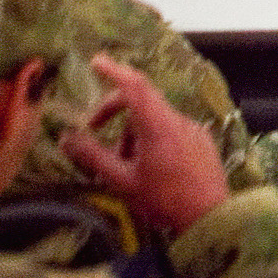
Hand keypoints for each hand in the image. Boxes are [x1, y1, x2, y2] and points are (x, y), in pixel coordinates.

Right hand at [59, 54, 230, 236]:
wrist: (210, 216)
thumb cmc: (163, 200)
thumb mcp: (122, 180)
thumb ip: (94, 157)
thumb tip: (67, 137)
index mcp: (158, 126)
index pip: (135, 87)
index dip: (115, 70)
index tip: (97, 61)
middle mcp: (178, 121)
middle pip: (142, 101)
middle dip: (115, 111)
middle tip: (94, 129)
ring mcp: (193, 129)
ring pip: (155, 120)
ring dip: (134, 134)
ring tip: (127, 167)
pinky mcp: (201, 140)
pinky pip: (171, 130)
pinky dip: (153, 140)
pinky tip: (150, 169)